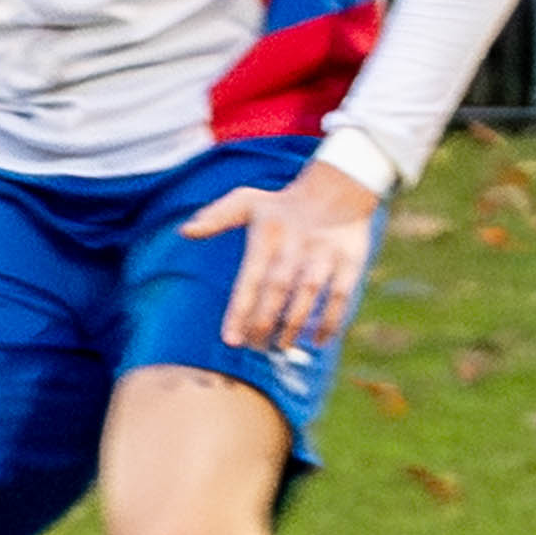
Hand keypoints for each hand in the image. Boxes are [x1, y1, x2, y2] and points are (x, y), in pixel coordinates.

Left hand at [179, 159, 381, 353]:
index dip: (240, 311)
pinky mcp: (350, 261)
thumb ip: (216, 217)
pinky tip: (319, 341)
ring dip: (295, 324)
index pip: (250, 279)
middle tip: (255, 348)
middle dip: (264, 322)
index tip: (231, 340)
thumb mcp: (247, 201)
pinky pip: (340, 295)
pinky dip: (331, 320)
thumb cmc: (283, 204)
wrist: (338, 187)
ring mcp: (324, 254)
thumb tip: (185, 232)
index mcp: (267, 236)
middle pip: (278, 289)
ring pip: (308, 293)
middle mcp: (295, 246)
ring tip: (282, 347)